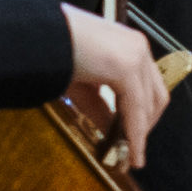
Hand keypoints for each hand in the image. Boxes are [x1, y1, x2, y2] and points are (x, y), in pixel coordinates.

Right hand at [58, 10, 173, 173]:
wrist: (35, 35)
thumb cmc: (52, 53)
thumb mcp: (81, 86)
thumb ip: (100, 107)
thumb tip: (113, 132)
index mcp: (129, 47)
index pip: (148, 86)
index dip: (144, 115)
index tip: (135, 139)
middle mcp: (138, 48)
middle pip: (156, 95)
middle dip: (146, 125)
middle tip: (133, 149)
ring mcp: (135, 55)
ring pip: (150, 103)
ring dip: (141, 132)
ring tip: (131, 155)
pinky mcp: (125, 66)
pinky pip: (136, 107)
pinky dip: (135, 131)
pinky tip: (131, 150)